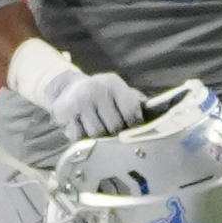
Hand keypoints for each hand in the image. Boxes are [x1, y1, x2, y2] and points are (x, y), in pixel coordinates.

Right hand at [6, 36, 147, 142]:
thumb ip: (137, 103)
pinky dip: (84, 139)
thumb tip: (157, 117)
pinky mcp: (64, 113)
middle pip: (114, 126)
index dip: (135, 125)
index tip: (133, 128)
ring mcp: (78, 101)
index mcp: (112, 83)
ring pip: (96, 134)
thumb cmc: (102, 95)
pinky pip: (79, 137)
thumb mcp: (120, 91)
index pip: (131, 112)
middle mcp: (95, 89)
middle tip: (115, 132)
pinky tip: (85, 130)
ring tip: (100, 131)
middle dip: (117, 133)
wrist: (68, 88)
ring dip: (100, 138)